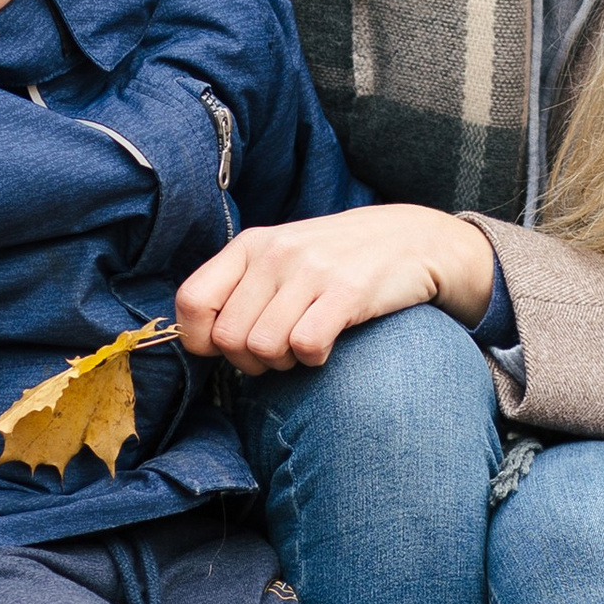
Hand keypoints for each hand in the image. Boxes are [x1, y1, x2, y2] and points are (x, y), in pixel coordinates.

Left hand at [174, 204, 496, 373]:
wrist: (412, 239)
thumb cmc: (338, 259)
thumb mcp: (282, 257)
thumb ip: (241, 288)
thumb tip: (200, 338)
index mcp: (250, 245)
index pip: (191, 301)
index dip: (200, 340)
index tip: (226, 349)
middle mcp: (275, 253)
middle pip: (228, 338)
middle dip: (249, 361)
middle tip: (279, 353)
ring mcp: (311, 271)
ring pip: (263, 347)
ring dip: (283, 363)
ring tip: (303, 346)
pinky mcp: (347, 291)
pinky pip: (306, 346)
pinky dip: (314, 360)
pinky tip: (326, 346)